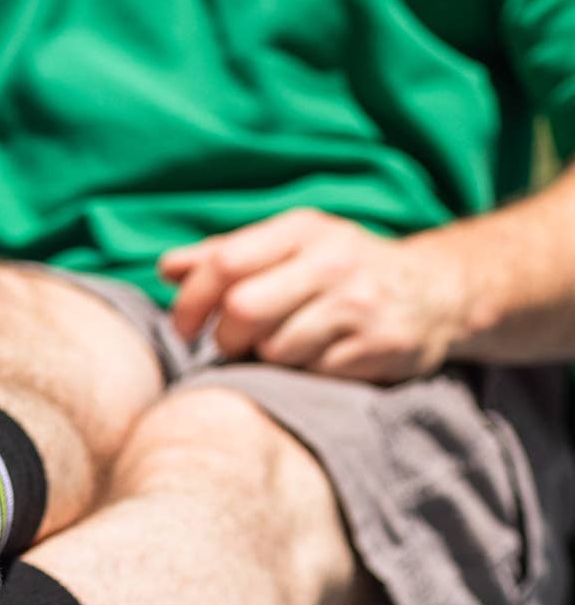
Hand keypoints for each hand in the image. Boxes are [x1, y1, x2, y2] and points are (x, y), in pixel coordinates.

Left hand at [157, 208, 470, 382]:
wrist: (437, 290)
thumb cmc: (339, 267)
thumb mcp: (289, 245)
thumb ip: (225, 255)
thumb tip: (166, 269)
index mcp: (301, 230)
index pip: (224, 263)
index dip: (191, 301)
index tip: (183, 328)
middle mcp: (332, 261)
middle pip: (243, 310)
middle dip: (226, 337)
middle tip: (231, 345)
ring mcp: (360, 304)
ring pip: (276, 349)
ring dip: (267, 358)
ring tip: (284, 346)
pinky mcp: (381, 347)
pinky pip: (314, 374)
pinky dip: (305, 374)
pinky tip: (320, 358)